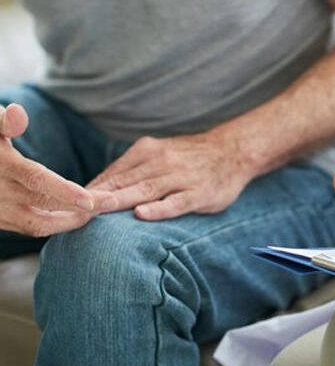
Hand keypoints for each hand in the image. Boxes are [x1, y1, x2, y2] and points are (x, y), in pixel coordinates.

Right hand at [0, 104, 113, 236]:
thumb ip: (4, 120)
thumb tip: (19, 114)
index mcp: (2, 165)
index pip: (36, 180)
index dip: (64, 191)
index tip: (91, 200)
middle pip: (44, 205)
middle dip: (80, 208)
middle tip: (112, 202)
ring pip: (38, 225)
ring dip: (69, 222)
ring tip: (98, 212)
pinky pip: (29, 228)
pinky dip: (55, 225)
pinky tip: (75, 217)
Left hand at [88, 130, 254, 220]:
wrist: (234, 151)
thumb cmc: (192, 158)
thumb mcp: (161, 154)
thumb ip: (134, 169)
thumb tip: (100, 188)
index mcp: (148, 151)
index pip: (114, 172)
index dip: (92, 188)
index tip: (69, 204)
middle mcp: (162, 162)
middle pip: (124, 181)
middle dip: (98, 195)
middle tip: (73, 208)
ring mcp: (181, 178)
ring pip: (145, 190)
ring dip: (120, 200)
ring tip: (98, 210)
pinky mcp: (199, 193)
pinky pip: (176, 202)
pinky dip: (159, 208)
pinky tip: (143, 214)